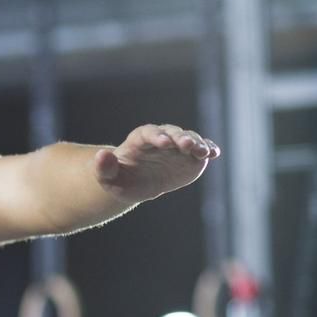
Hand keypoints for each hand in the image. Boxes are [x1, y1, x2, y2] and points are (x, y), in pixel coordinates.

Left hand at [95, 124, 220, 202]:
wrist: (135, 183)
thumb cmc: (119, 179)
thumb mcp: (107, 177)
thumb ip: (103, 167)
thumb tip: (101, 156)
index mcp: (140, 139)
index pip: (149, 133)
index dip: (157, 136)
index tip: (164, 143)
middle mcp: (161, 138)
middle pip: (172, 133)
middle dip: (180, 138)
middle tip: (187, 144)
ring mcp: (177, 146)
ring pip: (189, 139)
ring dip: (197, 143)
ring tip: (205, 152)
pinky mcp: (190, 156)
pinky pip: (201, 150)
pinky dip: (209, 149)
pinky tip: (215, 153)